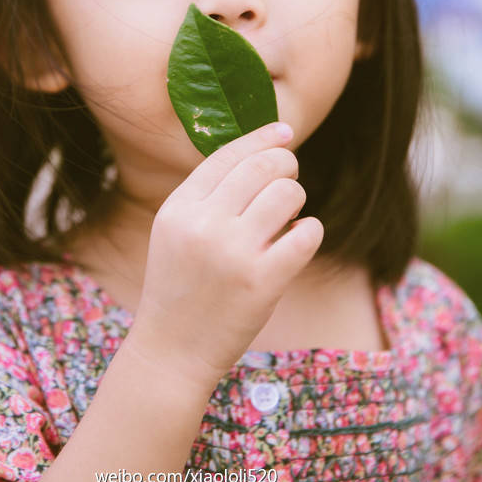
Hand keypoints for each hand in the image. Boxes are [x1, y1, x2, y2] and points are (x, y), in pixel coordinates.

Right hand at [125, 123, 322, 391]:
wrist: (172, 350)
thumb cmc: (179, 285)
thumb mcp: (174, 229)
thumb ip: (207, 193)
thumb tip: (262, 149)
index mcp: (179, 207)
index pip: (228, 154)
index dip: (262, 137)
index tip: (285, 131)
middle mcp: (203, 224)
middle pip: (263, 166)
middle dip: (286, 164)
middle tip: (289, 176)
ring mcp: (233, 253)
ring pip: (288, 194)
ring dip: (296, 198)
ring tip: (288, 216)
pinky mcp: (262, 282)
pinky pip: (306, 235)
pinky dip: (310, 231)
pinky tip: (298, 239)